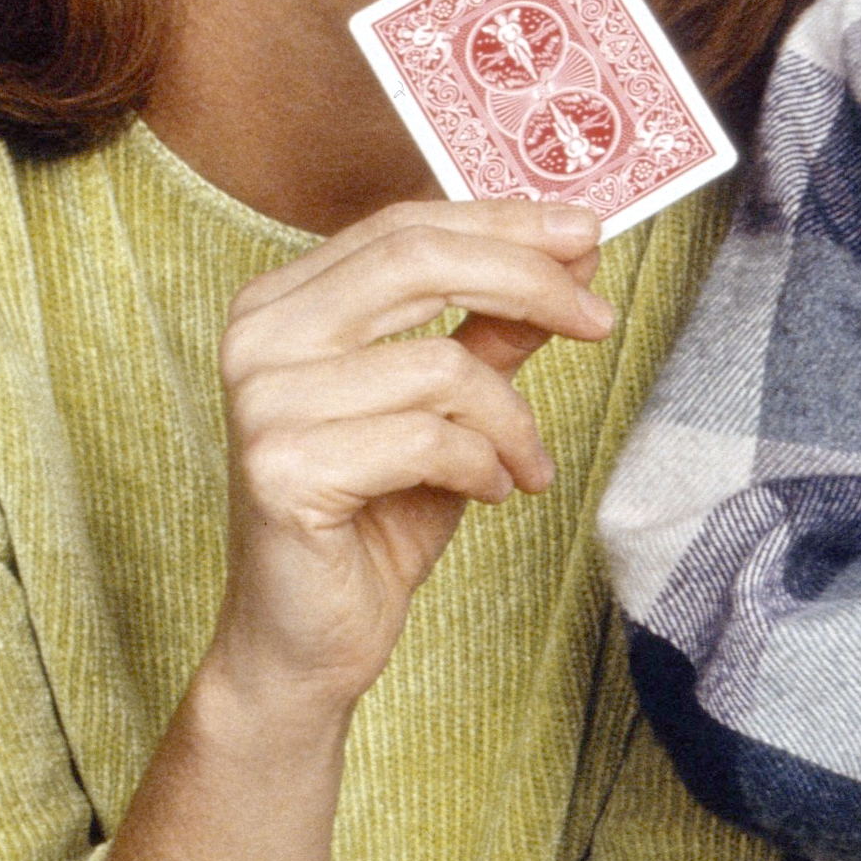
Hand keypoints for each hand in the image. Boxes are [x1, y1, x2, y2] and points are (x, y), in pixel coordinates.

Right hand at [209, 197, 617, 728]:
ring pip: (439, 365)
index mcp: (283, 304)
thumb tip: (570, 254)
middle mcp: (258, 337)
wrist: (308, 639)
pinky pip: (426, 440)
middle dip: (529, 282)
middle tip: (601, 320)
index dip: (503, 222)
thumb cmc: (374, 520)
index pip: (402, 226)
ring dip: (512, 422)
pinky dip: (481, 467)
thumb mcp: (451, 410)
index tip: (590, 234)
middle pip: (417, 262)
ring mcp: (261, 402)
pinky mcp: (282, 468)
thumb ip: (493, 329)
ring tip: (523, 466)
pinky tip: (486, 493)